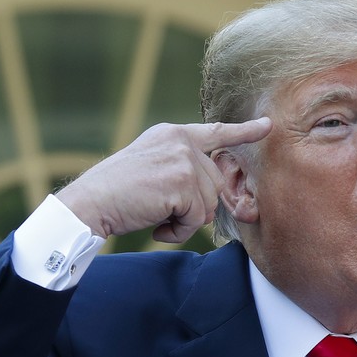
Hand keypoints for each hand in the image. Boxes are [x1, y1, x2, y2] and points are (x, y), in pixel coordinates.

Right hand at [55, 118, 271, 242]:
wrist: (89, 203)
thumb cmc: (115, 193)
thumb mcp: (151, 167)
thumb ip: (181, 168)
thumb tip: (211, 191)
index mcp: (173, 134)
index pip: (215, 131)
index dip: (244, 131)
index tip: (267, 125)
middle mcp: (181, 141)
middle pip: (214, 185)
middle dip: (194, 208)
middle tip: (163, 213)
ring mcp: (183, 160)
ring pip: (208, 205)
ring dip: (184, 221)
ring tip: (156, 217)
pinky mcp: (182, 182)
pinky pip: (196, 219)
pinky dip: (178, 231)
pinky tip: (156, 226)